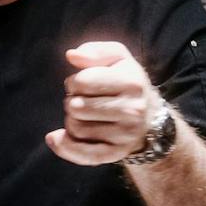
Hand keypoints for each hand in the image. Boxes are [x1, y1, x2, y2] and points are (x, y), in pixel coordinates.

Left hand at [45, 40, 161, 165]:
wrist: (150, 117)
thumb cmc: (127, 82)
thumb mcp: (118, 58)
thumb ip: (95, 51)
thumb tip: (72, 55)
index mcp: (132, 82)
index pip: (82, 82)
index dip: (74, 81)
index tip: (83, 84)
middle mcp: (132, 110)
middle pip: (76, 106)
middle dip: (72, 101)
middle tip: (84, 101)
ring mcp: (125, 135)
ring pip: (75, 128)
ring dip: (72, 120)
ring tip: (85, 115)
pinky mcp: (116, 153)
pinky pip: (83, 154)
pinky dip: (64, 147)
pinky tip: (55, 137)